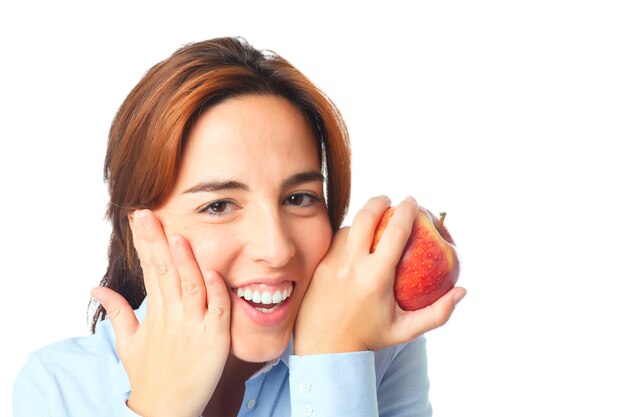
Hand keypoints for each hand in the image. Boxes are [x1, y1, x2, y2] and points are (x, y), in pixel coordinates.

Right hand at [91, 209, 230, 416]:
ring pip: (189, 287)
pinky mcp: (214, 340)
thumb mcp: (128, 342)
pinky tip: (211, 273)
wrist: (165, 411)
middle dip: (154, 241)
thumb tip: (96, 288)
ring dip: (183, 261)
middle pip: (164, 271)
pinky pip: (218, 312)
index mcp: (156, 311)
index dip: (144, 243)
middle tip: (146, 214)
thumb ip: (117, 312)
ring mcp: (193, 327)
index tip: (139, 216)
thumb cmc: (149, 374)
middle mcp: (172, 315)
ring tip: (176, 236)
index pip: (149, 269)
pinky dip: (215, 292)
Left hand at [294, 196, 465, 354]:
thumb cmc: (369, 337)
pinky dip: (348, 236)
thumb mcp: (405, 330)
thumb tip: (462, 291)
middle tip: (389, 201)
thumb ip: (437, 313)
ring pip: (349, 227)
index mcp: (376, 278)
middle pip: (366, 216)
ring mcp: (331, 263)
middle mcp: (351, 265)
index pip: (395, 232)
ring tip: (374, 225)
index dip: (406, 211)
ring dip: (363, 221)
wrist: (325, 347)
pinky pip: (335, 240)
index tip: (413, 201)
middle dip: (380, 201)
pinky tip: (355, 242)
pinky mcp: (319, 264)